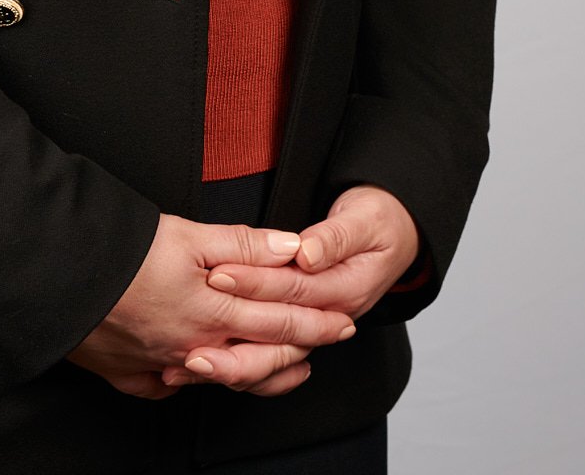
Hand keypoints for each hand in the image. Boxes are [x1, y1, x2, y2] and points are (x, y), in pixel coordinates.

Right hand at [65, 211, 357, 399]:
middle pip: (263, 351)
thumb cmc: (117, 253)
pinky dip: (206, 380)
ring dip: (266, 370)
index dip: (316, 317)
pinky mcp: (134, 377)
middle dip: (305, 343)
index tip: (344, 316)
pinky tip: (214, 374)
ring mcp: (164, 367)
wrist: (55, 281)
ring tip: (293, 365)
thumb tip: (292, 248)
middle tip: (335, 336)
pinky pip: (179, 387)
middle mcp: (194, 347)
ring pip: (228, 377)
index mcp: (211, 312)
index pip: (279, 317)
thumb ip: (242, 243)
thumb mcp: (185, 234)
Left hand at [159, 185, 420, 392]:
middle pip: (277, 331)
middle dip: (231, 332)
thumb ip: (335, 238)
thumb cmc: (379, 222)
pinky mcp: (302, 326)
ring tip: (187, 363)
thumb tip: (307, 253)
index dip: (255, 282)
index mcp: (347, 291)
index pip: (294, 289)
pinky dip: (239, 360)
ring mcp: (317, 326)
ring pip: (271, 354)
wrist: (396, 235)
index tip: (219, 273)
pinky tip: (206, 364)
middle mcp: (331, 317)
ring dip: (230, 359)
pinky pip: (270, 352)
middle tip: (190, 335)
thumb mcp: (364, 220)